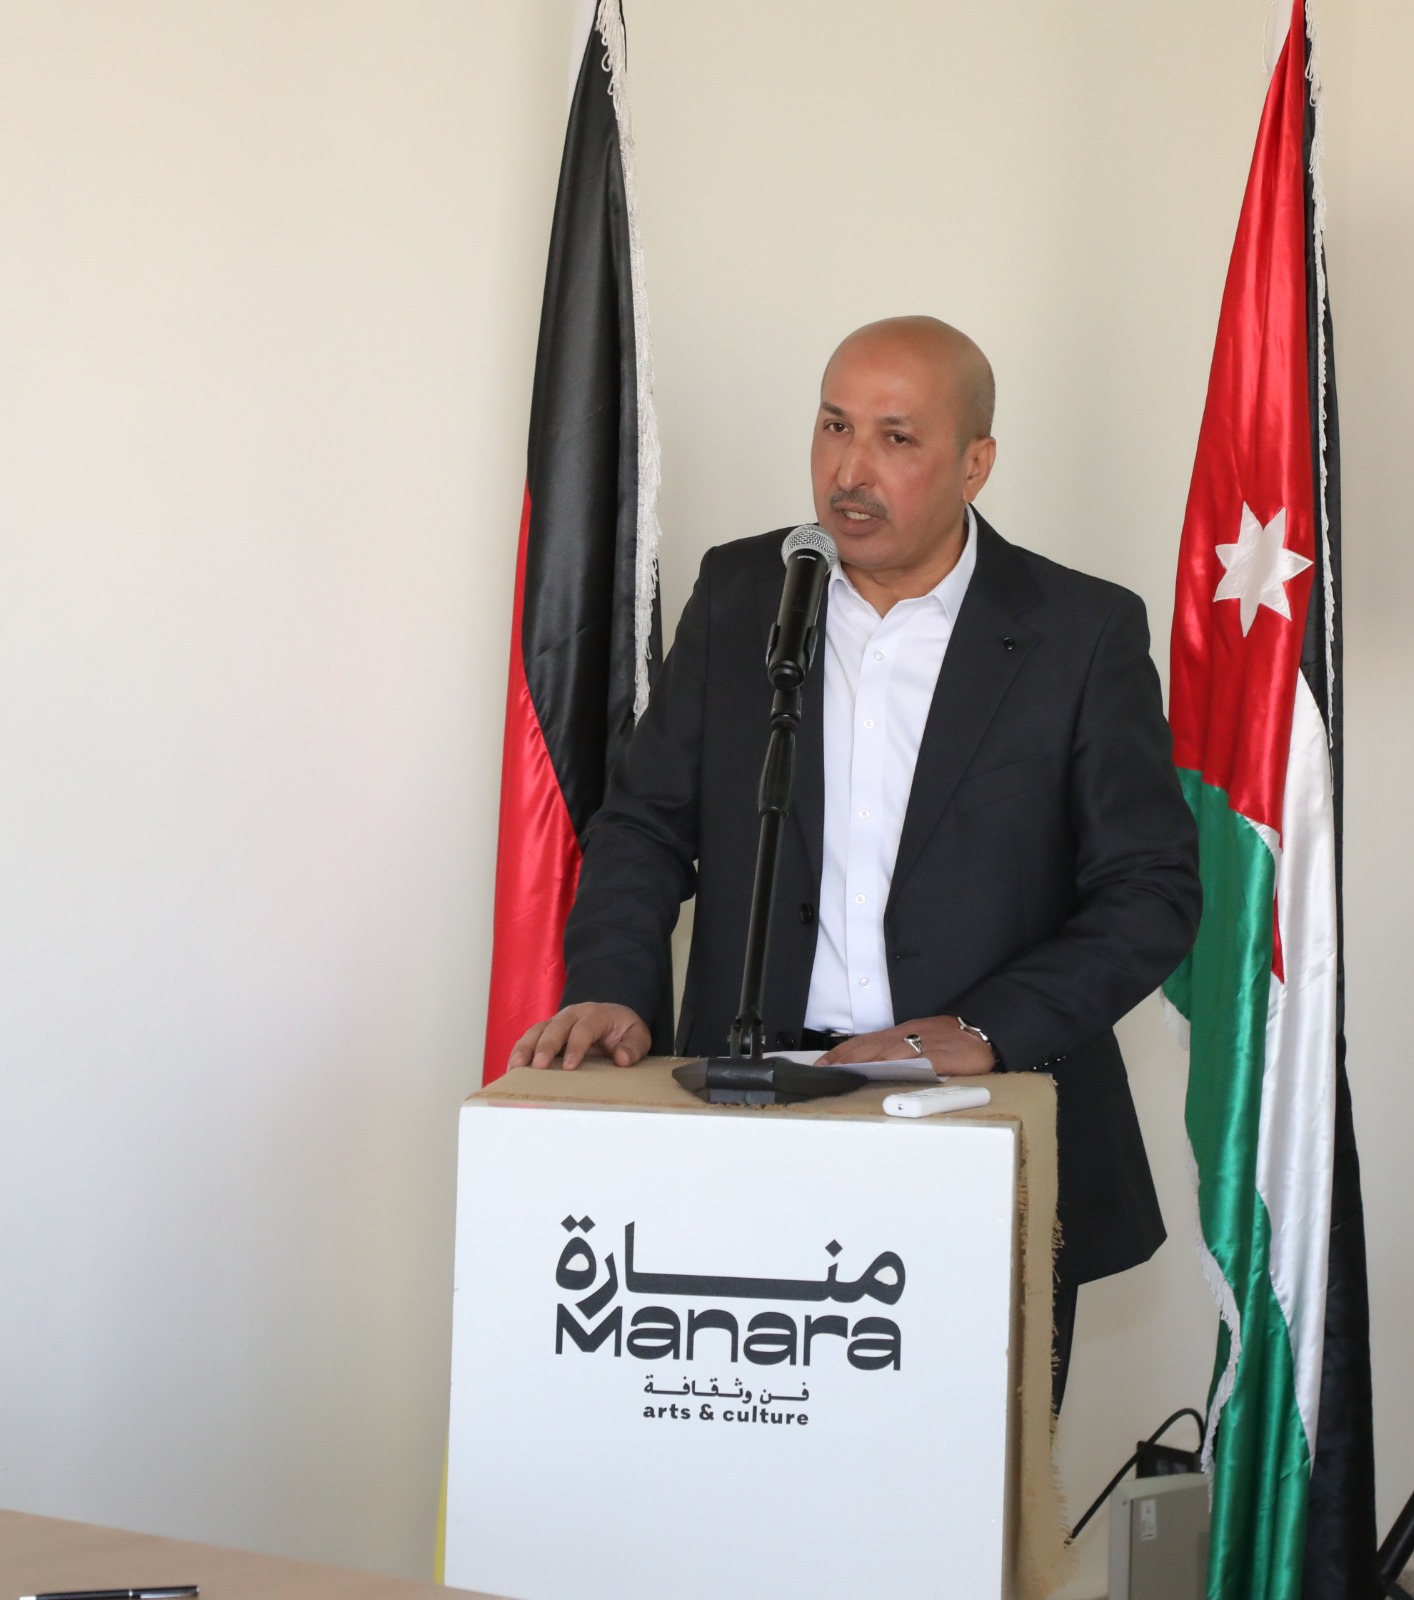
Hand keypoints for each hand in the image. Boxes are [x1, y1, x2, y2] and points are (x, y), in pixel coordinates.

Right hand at [508, 1003, 651, 1072]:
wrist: (613, 1020)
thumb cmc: (623, 1031)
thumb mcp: (638, 1036)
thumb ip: (634, 1047)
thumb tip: (622, 1059)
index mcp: (596, 1014)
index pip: (584, 1027)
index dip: (576, 1046)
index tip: (570, 1067)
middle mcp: (572, 1015)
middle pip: (555, 1026)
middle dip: (546, 1046)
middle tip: (539, 1067)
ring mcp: (555, 1022)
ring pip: (536, 1031)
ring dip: (525, 1049)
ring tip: (515, 1068)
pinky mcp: (545, 1033)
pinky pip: (528, 1040)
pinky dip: (518, 1053)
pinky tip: (511, 1069)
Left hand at [818, 1016, 995, 1076]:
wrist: (983, 1035)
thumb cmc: (951, 1040)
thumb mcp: (920, 1039)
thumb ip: (898, 1050)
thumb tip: (872, 1063)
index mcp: (902, 1032)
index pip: (866, 1041)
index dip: (842, 1052)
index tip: (823, 1063)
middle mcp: (910, 1035)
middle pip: (872, 1046)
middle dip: (846, 1058)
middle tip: (825, 1070)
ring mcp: (926, 1044)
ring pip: (891, 1052)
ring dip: (867, 1062)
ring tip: (847, 1072)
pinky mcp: (944, 1056)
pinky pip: (922, 1061)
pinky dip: (904, 1066)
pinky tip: (889, 1073)